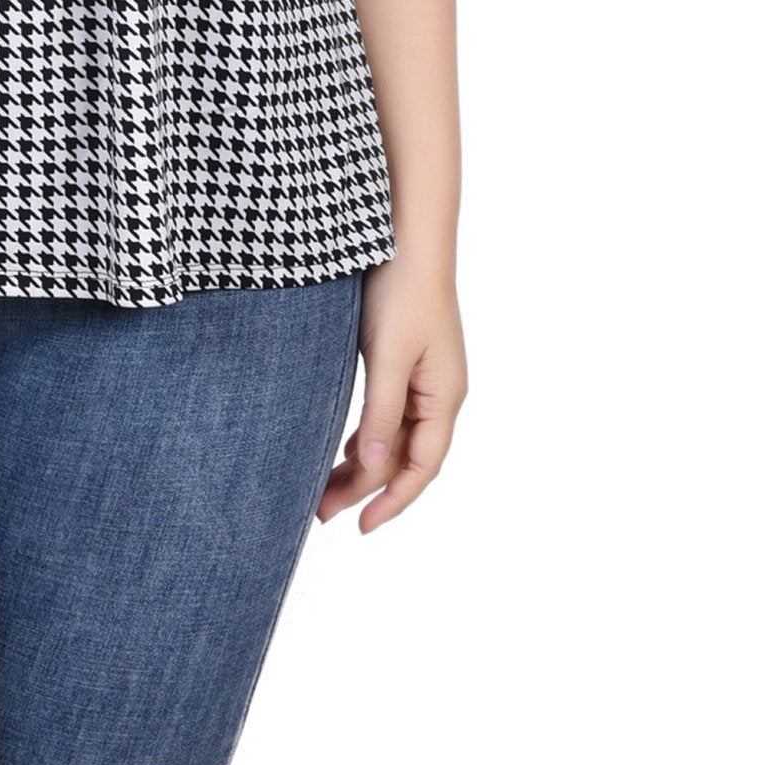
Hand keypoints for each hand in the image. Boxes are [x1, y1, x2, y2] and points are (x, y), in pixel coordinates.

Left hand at [317, 256, 467, 533]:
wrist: (407, 237)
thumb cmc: (402, 292)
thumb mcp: (389, 355)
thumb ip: (380, 412)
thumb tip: (373, 467)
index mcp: (443, 397)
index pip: (421, 467)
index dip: (392, 501)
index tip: (361, 527)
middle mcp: (439, 393)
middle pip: (404, 457)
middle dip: (366, 488)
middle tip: (322, 512)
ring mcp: (425, 378)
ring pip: (395, 437)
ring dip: (363, 464)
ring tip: (324, 489)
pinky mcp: (406, 360)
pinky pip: (390, 414)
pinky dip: (367, 436)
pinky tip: (344, 446)